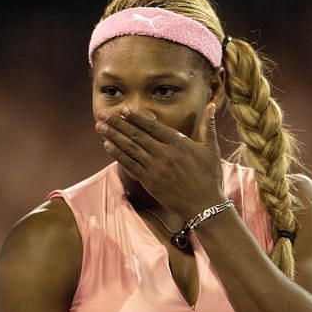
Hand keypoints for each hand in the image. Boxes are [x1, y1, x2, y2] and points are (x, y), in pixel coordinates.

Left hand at [95, 103, 225, 218]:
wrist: (205, 205)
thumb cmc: (209, 176)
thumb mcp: (211, 148)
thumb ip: (208, 126)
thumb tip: (212, 106)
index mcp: (179, 143)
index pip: (153, 127)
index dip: (136, 118)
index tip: (123, 110)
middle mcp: (164, 153)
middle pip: (136, 135)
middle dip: (117, 123)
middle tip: (102, 114)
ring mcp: (155, 167)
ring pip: (130, 148)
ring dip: (113, 136)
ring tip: (99, 126)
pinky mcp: (149, 180)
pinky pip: (130, 165)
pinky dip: (118, 154)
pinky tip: (107, 145)